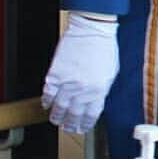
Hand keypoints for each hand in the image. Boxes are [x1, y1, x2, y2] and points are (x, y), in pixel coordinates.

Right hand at [42, 13, 119, 133]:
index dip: (85, 124)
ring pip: (58, 108)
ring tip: (56, 119)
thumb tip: (93, 104)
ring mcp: (68, 83)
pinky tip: (47, 104)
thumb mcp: (111, 72)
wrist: (92, 30)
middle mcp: (83, 89)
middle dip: (70, 124)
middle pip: (73, 114)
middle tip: (68, 127)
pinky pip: (48, 94)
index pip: (91, 115)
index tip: (81, 128)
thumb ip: (102, 90)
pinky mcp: (55, 75)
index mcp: (100, 90)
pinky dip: (46, 101)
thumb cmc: (104, 48)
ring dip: (56, 116)